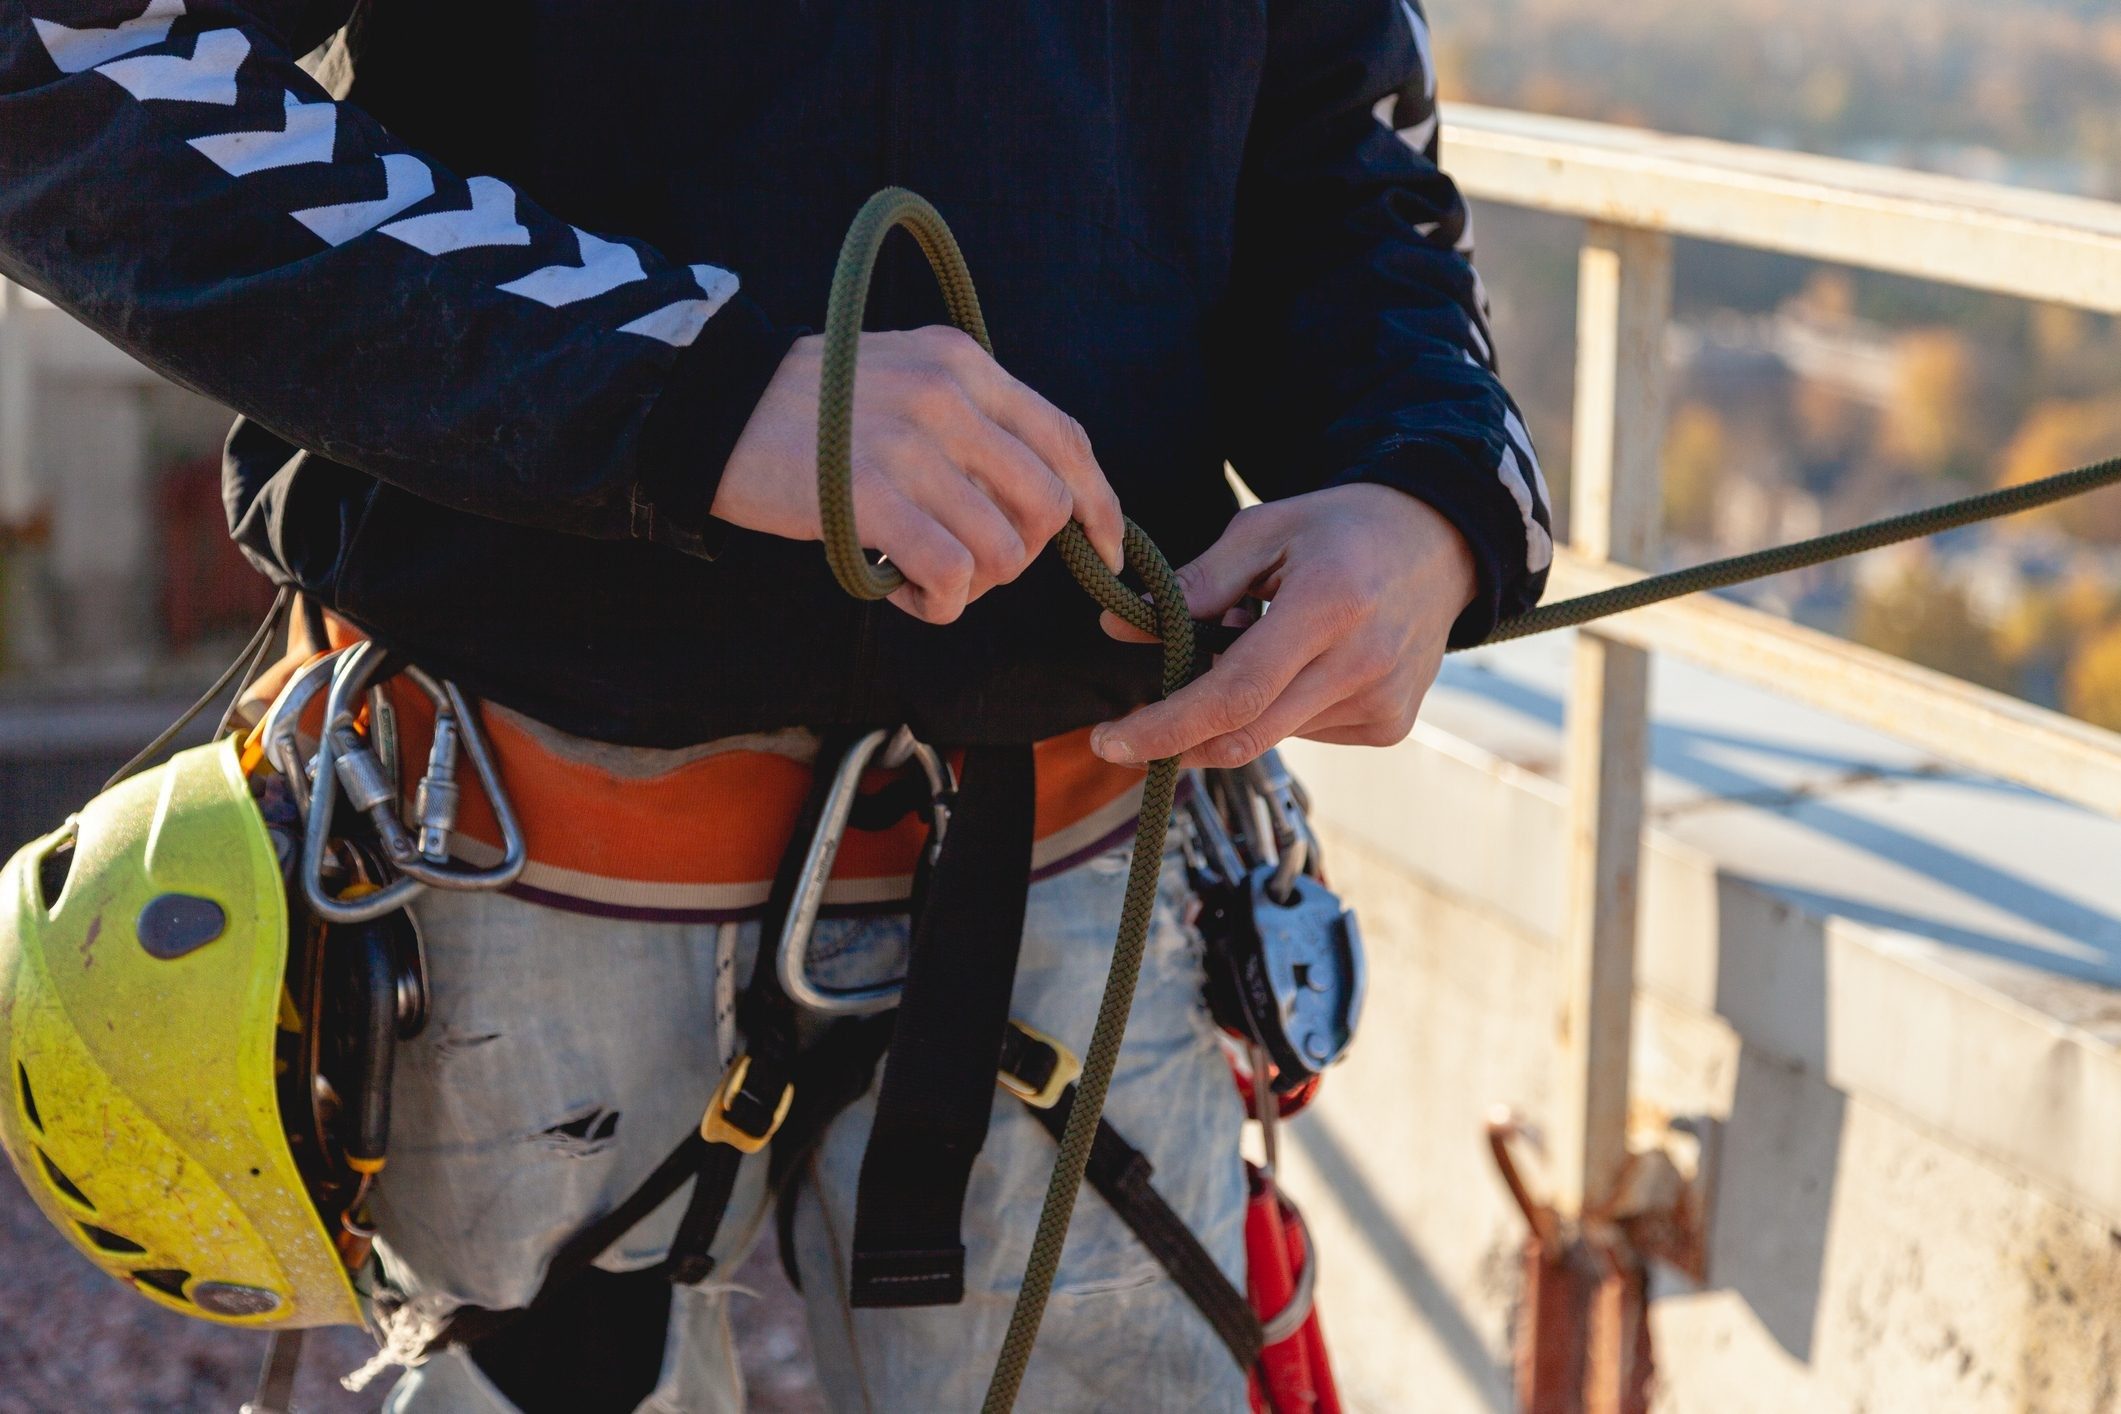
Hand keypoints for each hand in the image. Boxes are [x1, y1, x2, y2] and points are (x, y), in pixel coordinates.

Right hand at [714, 326, 1125, 623]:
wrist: (711, 409)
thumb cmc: (812, 410)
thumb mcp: (906, 379)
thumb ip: (973, 419)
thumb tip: (1048, 496)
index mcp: (964, 363)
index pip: (1066, 440)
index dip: (1099, 505)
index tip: (1102, 547)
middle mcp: (947, 394)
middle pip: (1046, 504)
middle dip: (1025, 555)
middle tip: (976, 565)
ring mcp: (909, 444)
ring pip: (1002, 549)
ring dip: (975, 585)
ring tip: (928, 577)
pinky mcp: (869, 496)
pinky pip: (950, 574)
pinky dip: (940, 603)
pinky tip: (904, 592)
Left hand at [1091, 484, 1476, 767]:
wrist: (1441, 544)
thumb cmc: (1340, 529)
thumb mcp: (1263, 532)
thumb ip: (1194, 585)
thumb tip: (1118, 629)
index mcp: (1328, 606)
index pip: (1234, 693)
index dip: (1166, 726)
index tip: (1111, 741)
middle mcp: (1362, 664)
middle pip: (1246, 735)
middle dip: (1175, 743)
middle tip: (1122, 737)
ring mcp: (1382, 704)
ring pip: (1271, 736)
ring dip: (1234, 709)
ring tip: (1252, 646)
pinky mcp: (1388, 726)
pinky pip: (1304, 734)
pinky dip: (1276, 711)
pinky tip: (1297, 665)